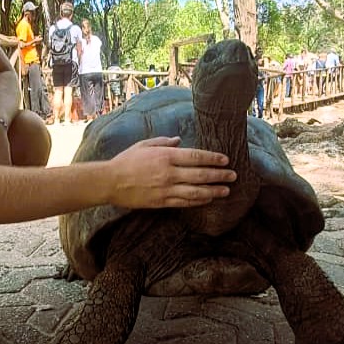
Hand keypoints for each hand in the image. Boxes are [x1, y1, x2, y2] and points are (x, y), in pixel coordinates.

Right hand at [108, 136, 234, 208]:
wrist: (110, 182)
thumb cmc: (126, 161)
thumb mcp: (144, 145)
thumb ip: (163, 142)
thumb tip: (179, 141)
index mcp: (166, 156)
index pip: (196, 157)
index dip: (213, 158)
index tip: (226, 160)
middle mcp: (169, 173)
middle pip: (201, 175)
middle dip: (220, 175)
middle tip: (233, 176)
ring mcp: (166, 189)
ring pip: (196, 191)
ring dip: (214, 191)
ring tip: (226, 191)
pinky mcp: (162, 202)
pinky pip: (185, 202)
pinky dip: (198, 201)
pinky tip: (208, 199)